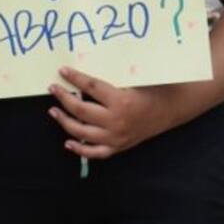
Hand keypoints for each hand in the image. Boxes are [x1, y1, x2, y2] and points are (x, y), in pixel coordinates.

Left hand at [47, 67, 171, 159]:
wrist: (170, 108)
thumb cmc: (152, 89)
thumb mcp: (133, 79)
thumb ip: (110, 78)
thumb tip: (85, 72)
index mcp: (121, 101)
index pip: (90, 87)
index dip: (75, 78)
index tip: (62, 71)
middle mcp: (116, 121)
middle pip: (81, 110)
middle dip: (63, 98)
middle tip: (53, 88)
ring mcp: (116, 137)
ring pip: (82, 132)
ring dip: (65, 121)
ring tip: (54, 111)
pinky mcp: (118, 147)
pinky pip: (95, 153)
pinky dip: (80, 149)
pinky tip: (68, 142)